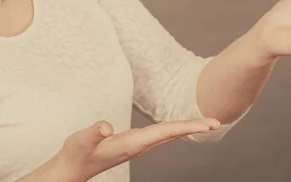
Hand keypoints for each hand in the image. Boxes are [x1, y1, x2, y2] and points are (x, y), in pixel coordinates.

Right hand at [54, 117, 220, 181]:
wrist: (73, 168)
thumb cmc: (77, 153)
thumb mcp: (81, 140)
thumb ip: (94, 132)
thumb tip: (106, 126)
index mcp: (131, 143)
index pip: (164, 132)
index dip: (186, 126)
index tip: (207, 125)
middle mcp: (138, 146)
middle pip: (171, 134)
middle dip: (194, 127)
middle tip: (217, 122)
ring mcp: (137, 146)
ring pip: (167, 135)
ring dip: (186, 128)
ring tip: (205, 123)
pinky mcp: (133, 144)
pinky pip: (160, 135)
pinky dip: (173, 129)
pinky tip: (179, 128)